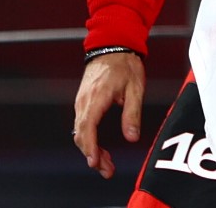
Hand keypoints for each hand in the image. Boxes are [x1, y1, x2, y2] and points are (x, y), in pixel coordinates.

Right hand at [72, 51, 144, 178]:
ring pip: (80, 132)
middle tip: (106, 170)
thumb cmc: (125, 64)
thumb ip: (132, 113)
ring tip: (105, 164)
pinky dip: (88, 139)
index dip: (90, 147)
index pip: (87, 128)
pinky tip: (99, 148)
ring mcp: (81, 101)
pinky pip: (82, 125)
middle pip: (81, 135)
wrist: (112, 45)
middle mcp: (84, 101)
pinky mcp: (83, 102)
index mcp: (96, 98)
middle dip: (92, 155)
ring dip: (90, 149)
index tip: (95, 162)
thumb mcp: (135, 88)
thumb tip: (132, 137)